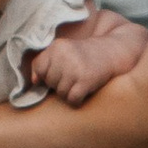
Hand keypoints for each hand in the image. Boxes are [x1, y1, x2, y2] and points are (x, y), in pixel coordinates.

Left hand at [27, 12, 147, 106]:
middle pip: (50, 83)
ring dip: (70, 92)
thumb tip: (33, 82)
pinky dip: (78, 100)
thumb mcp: (65, 52)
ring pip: (61, 93)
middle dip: (60, 84)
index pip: (38, 69)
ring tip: (81, 82)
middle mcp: (64, 56)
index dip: (47, 75)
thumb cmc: (87, 55)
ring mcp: (75, 68)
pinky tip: (85, 92)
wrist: (114, 52)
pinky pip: (72, 100)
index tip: (60, 73)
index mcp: (56, 47)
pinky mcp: (85, 80)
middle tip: (75, 76)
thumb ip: (47, 64)